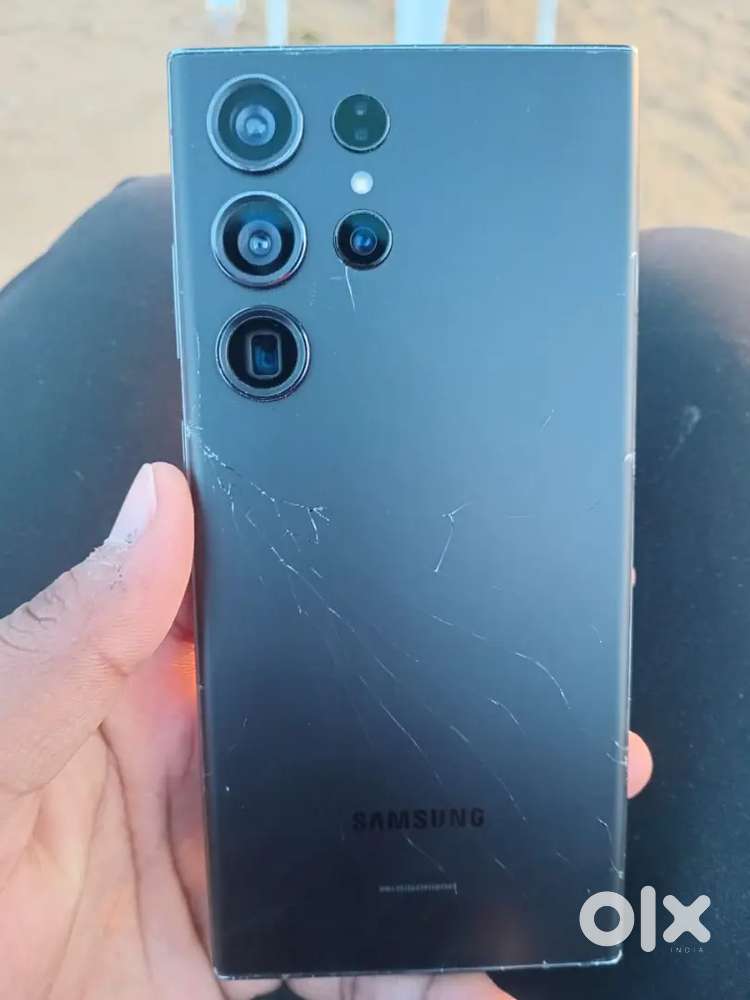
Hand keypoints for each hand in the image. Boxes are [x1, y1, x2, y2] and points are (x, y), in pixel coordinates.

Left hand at [0, 463, 651, 999]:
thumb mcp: (0, 740)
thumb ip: (76, 636)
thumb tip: (160, 508)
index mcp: (147, 695)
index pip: (271, 617)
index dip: (353, 592)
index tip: (440, 583)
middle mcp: (206, 777)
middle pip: (349, 740)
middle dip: (440, 737)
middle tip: (521, 736)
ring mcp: (235, 875)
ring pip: (371, 855)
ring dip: (448, 866)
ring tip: (519, 869)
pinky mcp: (251, 963)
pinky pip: (357, 964)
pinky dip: (420, 973)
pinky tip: (464, 972)